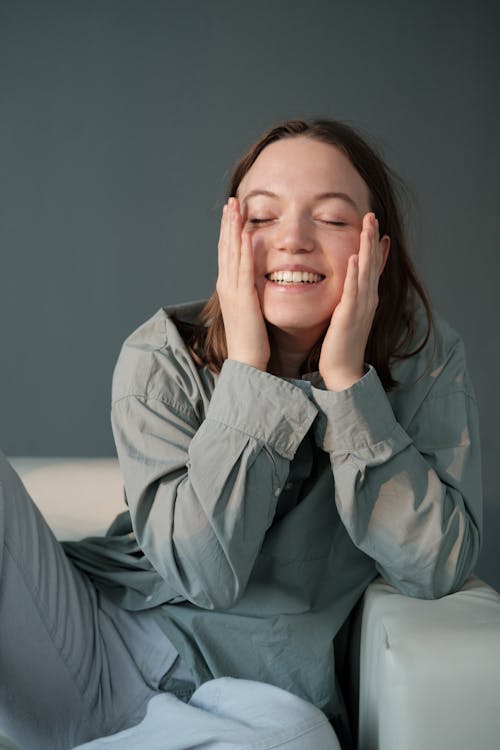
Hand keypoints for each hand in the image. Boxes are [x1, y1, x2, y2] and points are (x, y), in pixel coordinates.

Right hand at [216, 197, 270, 370]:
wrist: (246, 361)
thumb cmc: (251, 341)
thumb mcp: (249, 310)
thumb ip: (250, 294)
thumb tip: (254, 283)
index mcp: (228, 288)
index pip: (227, 253)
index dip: (228, 231)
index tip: (232, 213)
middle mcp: (226, 285)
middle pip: (226, 247)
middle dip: (228, 223)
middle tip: (231, 201)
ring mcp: (233, 290)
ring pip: (232, 252)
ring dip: (233, 228)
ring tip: (235, 207)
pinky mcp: (243, 297)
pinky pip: (244, 268)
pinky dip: (244, 249)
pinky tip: (247, 232)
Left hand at [319, 213, 387, 390]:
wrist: (342, 370)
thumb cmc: (341, 344)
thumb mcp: (346, 315)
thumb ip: (348, 299)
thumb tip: (347, 286)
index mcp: (366, 299)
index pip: (373, 267)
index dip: (375, 246)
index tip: (376, 226)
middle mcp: (367, 300)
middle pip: (372, 263)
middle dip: (372, 238)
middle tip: (372, 215)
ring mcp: (361, 307)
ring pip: (366, 272)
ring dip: (367, 248)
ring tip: (367, 227)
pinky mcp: (349, 317)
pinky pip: (352, 291)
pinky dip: (354, 274)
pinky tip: (352, 258)